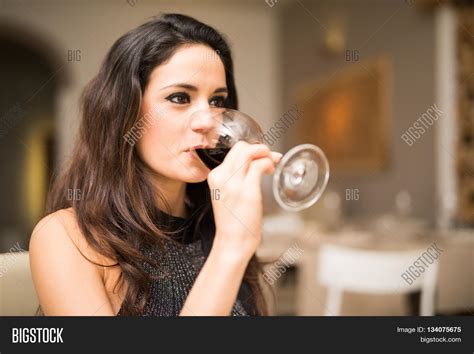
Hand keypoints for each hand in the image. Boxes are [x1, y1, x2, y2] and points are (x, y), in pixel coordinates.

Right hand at [207, 141, 281, 263]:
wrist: (232, 241)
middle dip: (259, 148)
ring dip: (265, 153)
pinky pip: (260, 165)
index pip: (233, 151)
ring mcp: (234, 183)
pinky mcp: (247, 190)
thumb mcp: (228, 194)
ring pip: (250, 152)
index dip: (250, 150)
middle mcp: (222, 177)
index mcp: (215, 176)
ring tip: (271, 164)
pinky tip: (271, 171)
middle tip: (269, 157)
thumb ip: (236, 177)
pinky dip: (269, 164)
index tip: (261, 156)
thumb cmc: (234, 221)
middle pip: (241, 147)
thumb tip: (256, 161)